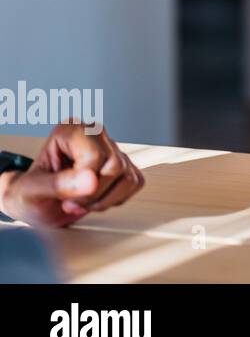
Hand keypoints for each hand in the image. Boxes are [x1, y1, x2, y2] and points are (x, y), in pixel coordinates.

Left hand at [0, 123, 144, 227]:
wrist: (34, 205)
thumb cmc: (27, 194)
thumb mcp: (30, 191)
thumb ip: (57, 184)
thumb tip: (90, 181)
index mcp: (71, 131)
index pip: (95, 156)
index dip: (82, 183)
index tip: (65, 197)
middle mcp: (95, 135)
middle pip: (114, 167)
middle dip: (93, 195)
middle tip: (70, 202)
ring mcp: (112, 149)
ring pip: (128, 177)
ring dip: (104, 200)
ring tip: (81, 202)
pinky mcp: (124, 165)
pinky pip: (135, 183)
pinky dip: (115, 200)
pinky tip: (95, 199)